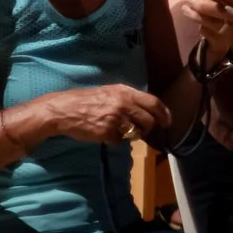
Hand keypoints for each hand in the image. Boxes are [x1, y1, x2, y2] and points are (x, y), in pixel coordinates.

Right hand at [37, 84, 172, 144]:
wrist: (64, 110)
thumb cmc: (88, 100)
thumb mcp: (111, 92)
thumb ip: (129, 99)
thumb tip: (146, 110)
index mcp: (126, 92)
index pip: (154, 103)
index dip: (164, 114)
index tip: (168, 122)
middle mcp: (124, 105)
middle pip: (148, 120)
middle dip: (148, 128)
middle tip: (142, 131)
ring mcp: (116, 120)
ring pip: (136, 133)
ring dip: (133, 135)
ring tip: (122, 131)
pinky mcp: (107, 133)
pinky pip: (119, 141)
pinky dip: (116, 140)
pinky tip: (106, 134)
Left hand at [181, 0, 232, 64]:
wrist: (226, 37)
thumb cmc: (225, 10)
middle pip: (222, 10)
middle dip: (205, 4)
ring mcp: (232, 31)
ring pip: (212, 22)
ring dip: (196, 15)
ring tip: (185, 8)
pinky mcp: (222, 42)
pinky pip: (208, 33)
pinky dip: (199, 26)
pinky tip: (191, 18)